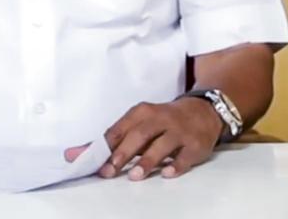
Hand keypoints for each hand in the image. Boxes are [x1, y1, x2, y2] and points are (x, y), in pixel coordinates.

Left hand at [100, 98, 222, 180]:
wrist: (203, 111)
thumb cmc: (164, 120)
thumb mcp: (142, 122)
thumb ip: (118, 138)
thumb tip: (84, 154)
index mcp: (143, 112)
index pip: (121, 128)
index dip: (106, 145)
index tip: (93, 161)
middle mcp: (160, 119)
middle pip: (140, 134)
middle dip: (124, 152)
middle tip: (111, 169)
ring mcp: (179, 131)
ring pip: (162, 144)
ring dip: (148, 160)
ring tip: (135, 175)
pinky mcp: (195, 144)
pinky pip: (185, 155)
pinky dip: (176, 165)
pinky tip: (167, 174)